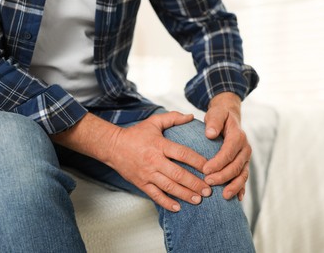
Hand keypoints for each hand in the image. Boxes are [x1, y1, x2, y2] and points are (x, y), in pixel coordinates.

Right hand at [51, 111, 210, 211]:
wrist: (112, 146)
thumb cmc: (135, 134)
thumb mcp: (153, 122)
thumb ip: (173, 118)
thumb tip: (191, 116)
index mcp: (159, 145)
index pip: (183, 154)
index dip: (198, 161)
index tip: (210, 168)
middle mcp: (154, 160)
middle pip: (178, 174)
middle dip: (195, 183)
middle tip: (208, 190)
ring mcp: (147, 174)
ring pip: (169, 187)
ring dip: (185, 194)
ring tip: (198, 199)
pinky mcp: (141, 183)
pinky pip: (155, 195)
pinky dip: (166, 203)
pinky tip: (178, 208)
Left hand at [202, 92, 251, 200]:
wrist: (229, 117)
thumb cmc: (220, 115)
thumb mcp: (216, 113)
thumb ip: (213, 121)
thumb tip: (210, 134)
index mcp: (238, 136)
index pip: (228, 152)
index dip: (217, 162)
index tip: (204, 170)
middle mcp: (245, 148)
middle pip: (235, 166)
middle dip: (222, 176)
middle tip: (208, 183)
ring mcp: (245, 158)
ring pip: (242, 175)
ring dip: (234, 186)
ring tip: (224, 196)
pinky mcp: (244, 164)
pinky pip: (244, 178)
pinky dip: (241, 188)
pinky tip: (237, 199)